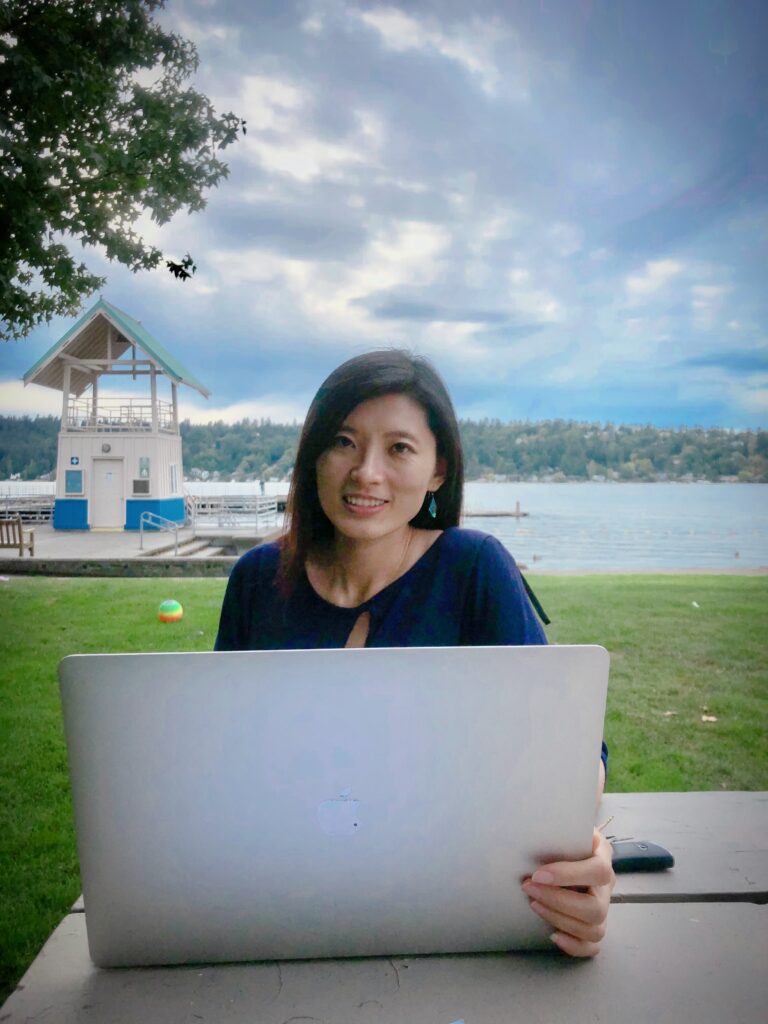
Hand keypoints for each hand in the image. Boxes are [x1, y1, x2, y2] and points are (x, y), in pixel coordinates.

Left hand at [521, 829, 614, 956]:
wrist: (568, 843)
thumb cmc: (563, 832)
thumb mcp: (565, 822)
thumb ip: (557, 823)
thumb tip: (536, 817)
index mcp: (603, 856)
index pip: (598, 870)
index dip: (569, 875)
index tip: (538, 874)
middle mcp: (607, 886)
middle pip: (595, 907)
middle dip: (557, 901)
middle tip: (528, 888)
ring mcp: (603, 909)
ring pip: (594, 929)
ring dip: (560, 919)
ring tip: (533, 905)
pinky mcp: (594, 926)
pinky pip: (593, 946)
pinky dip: (574, 946)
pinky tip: (552, 936)